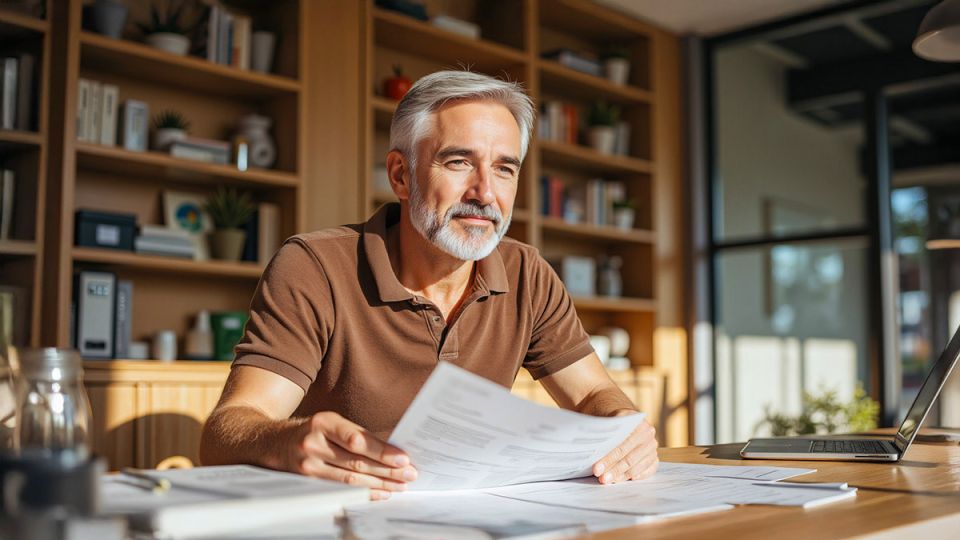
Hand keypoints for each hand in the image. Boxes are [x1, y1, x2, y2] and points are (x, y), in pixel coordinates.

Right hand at [285, 411, 417, 499]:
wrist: (273, 442)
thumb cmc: (312, 431)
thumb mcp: (330, 423)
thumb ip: (356, 434)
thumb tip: (391, 450)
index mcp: (324, 422)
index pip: (357, 440)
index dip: (382, 451)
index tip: (403, 458)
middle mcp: (314, 444)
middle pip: (356, 461)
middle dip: (387, 470)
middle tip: (410, 474)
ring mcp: (308, 465)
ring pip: (350, 479)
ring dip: (380, 484)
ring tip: (400, 485)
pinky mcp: (307, 482)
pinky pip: (341, 490)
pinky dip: (364, 492)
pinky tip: (380, 493)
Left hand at [592, 412, 657, 483]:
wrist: (622, 418)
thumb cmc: (610, 421)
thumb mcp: (605, 420)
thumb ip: (602, 432)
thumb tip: (591, 448)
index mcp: (637, 422)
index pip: (622, 445)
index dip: (608, 459)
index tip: (596, 469)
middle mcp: (648, 434)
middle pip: (630, 457)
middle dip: (614, 470)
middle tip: (601, 478)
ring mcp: (652, 446)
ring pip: (637, 465)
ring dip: (622, 475)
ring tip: (608, 481)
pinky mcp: (654, 457)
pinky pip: (648, 469)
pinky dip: (637, 476)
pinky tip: (626, 479)